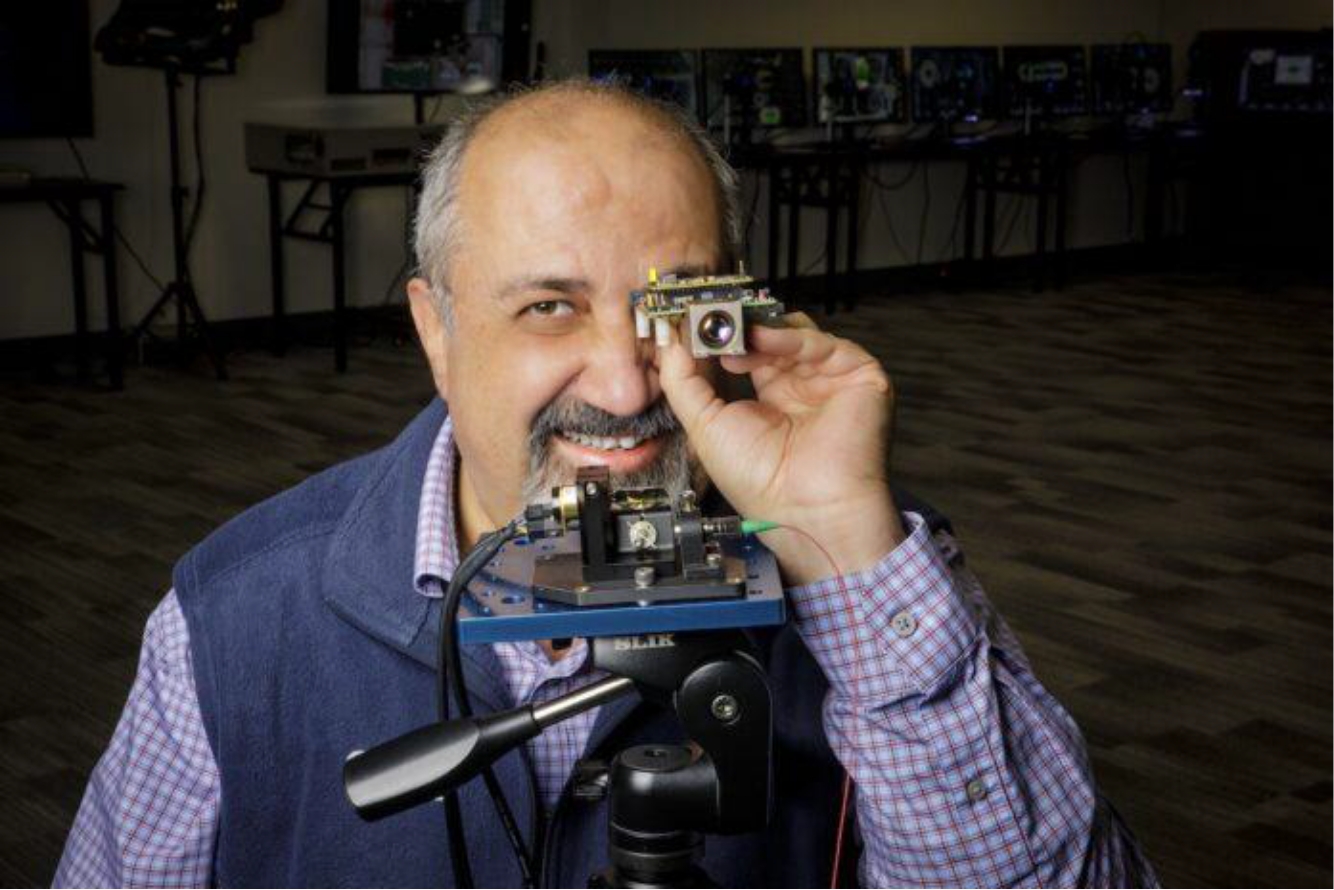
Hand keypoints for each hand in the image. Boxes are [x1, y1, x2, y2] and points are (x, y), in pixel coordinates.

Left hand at [657, 312, 904, 584]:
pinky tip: (759, 336)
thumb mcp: (704, 426)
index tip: (687, 323)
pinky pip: (822, 343)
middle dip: (735, 327)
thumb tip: (671, 344)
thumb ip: (684, 382)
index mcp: (770, 400)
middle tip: (705, 316)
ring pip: (793, 333)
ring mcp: (829, 379)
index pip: (744, 352)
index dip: (717, 338)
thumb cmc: (761, 483)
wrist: (805, 510)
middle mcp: (801, 386)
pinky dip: (789, 335)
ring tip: (727, 332)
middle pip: (768, 337)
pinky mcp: (857, 375)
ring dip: (758, 329)